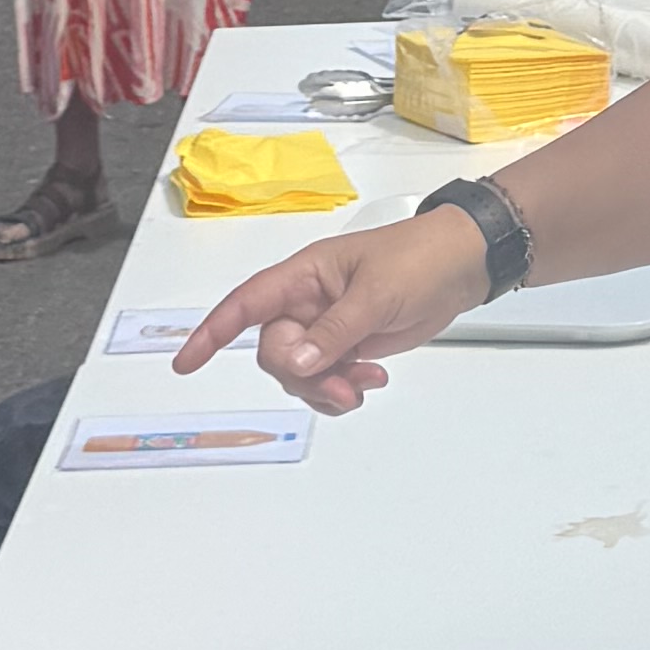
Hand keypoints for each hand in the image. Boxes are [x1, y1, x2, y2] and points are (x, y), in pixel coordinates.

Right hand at [179, 214, 483, 411]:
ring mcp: (327, 325)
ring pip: (300, 371)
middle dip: (302, 375)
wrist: (463, 267)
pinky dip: (342, 389)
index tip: (186, 363)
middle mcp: (308, 302)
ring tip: (363, 385)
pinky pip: (325, 378)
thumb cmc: (419, 260)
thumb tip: (299, 362)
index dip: (212, 331)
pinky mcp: (348, 344)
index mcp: (305, 276)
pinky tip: (369, 382)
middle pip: (275, 351)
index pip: (247, 303)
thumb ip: (335, 330)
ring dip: (325, 388)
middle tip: (344, 383)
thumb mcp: (376, 294)